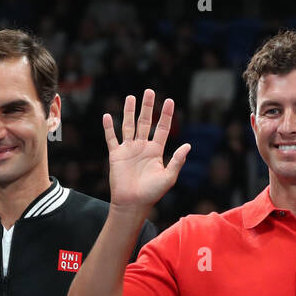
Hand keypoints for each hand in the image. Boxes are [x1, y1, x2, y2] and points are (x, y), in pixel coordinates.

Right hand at [102, 90, 189, 211]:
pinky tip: (107, 116)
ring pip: (129, 126)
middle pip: (145, 122)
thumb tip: (188, 145)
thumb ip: (177, 161)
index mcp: (156, 151)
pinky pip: (111, 138)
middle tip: (149, 91)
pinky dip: (109, 128)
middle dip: (147, 107)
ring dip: (129, 112)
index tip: (169, 101)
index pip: (162, 128)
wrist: (132, 204)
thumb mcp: (169, 177)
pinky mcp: (116, 155)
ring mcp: (128, 150)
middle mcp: (142, 148)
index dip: (166, 115)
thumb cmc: (151, 194)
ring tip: (130, 97)